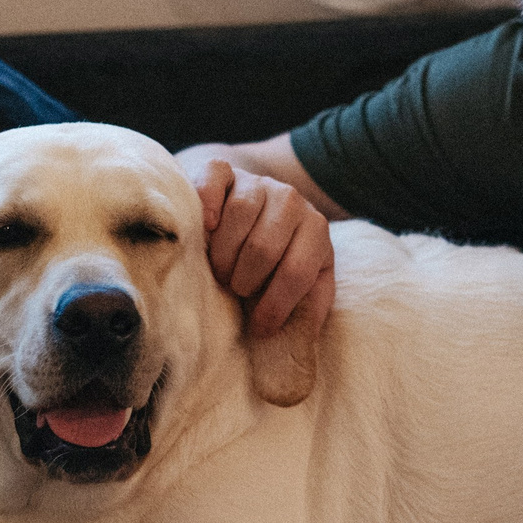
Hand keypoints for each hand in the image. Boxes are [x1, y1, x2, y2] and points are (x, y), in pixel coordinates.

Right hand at [182, 154, 334, 337]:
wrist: (251, 212)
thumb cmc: (275, 263)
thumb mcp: (302, 289)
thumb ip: (306, 314)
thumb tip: (301, 353)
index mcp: (316, 230)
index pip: (297, 271)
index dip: (275, 306)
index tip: (259, 327)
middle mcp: (291, 200)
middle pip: (264, 246)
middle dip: (245, 280)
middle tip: (235, 291)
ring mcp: (257, 181)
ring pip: (239, 214)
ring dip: (223, 254)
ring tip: (220, 271)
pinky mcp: (224, 169)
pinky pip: (214, 179)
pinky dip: (207, 204)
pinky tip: (206, 227)